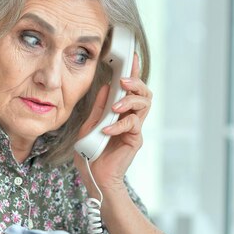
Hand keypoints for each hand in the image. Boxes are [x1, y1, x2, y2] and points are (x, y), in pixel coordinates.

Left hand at [75, 52, 151, 191]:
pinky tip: (107, 130)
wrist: (95, 178)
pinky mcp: (135, 140)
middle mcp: (130, 118)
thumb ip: (97, 109)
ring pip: (144, 104)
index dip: (133, 71)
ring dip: (130, 100)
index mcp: (120, 112)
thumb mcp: (89, 126)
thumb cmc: (91, 154)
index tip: (131, 56)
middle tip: (124, 80)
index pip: (130, 88)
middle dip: (136, 82)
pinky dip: (119, 125)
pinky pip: (132, 125)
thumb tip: (105, 88)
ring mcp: (134, 128)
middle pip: (144, 93)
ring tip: (115, 107)